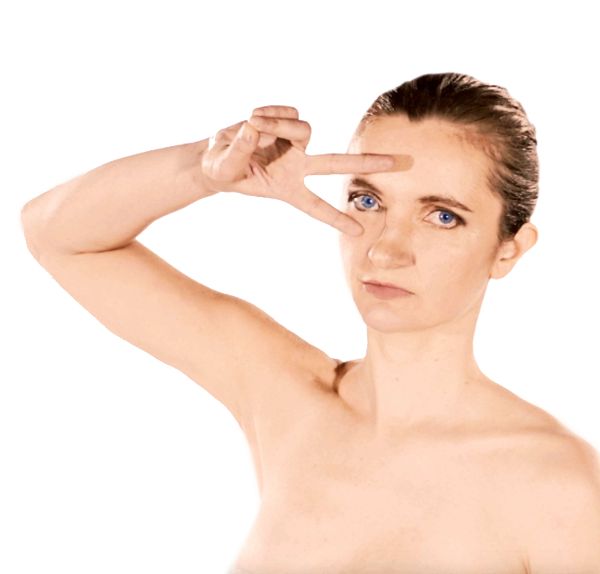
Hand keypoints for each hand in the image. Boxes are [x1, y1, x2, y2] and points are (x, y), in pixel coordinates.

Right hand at [200, 105, 401, 235]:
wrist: (218, 153)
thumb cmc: (223, 169)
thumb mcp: (225, 167)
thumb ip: (238, 151)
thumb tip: (253, 128)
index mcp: (287, 188)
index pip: (315, 206)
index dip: (335, 218)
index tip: (359, 230)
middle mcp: (298, 166)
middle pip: (336, 165)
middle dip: (365, 163)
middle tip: (398, 162)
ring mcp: (295, 144)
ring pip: (303, 129)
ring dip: (276, 126)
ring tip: (251, 127)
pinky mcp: (288, 122)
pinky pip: (289, 113)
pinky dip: (270, 113)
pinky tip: (254, 119)